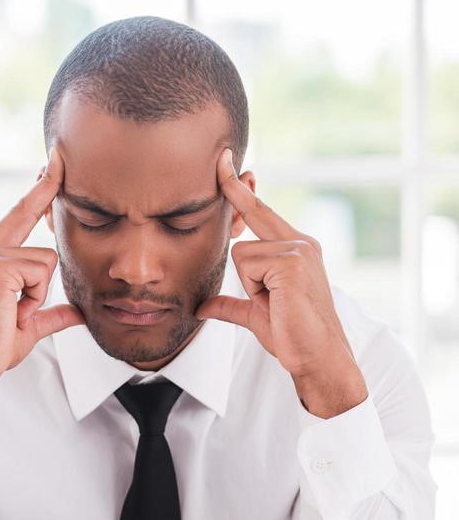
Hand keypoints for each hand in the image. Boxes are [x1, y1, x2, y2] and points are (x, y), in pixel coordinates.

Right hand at [0, 146, 84, 415]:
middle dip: (40, 236)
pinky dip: (35, 299)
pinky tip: (14, 312)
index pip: (19, 214)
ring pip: (45, 261)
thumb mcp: (30, 326)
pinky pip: (41, 273)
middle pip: (30, 217)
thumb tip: (80, 313)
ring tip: (15, 314)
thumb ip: (54, 314)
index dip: (38, 191)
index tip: (52, 166)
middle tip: (28, 270)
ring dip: (38, 295)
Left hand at [195, 148, 367, 417]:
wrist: (316, 357)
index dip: (240, 190)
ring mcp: (298, 249)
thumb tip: (202, 307)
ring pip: (242, 253)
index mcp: (295, 248)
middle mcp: (299, 242)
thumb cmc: (292, 337)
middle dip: (238, 212)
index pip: (261, 212)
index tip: (225, 162)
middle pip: (250, 220)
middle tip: (229, 181)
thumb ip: (229, 304)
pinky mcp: (291, 261)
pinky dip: (254, 289)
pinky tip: (276, 302)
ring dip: (250, 284)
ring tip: (274, 303)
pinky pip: (247, 265)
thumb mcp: (253, 316)